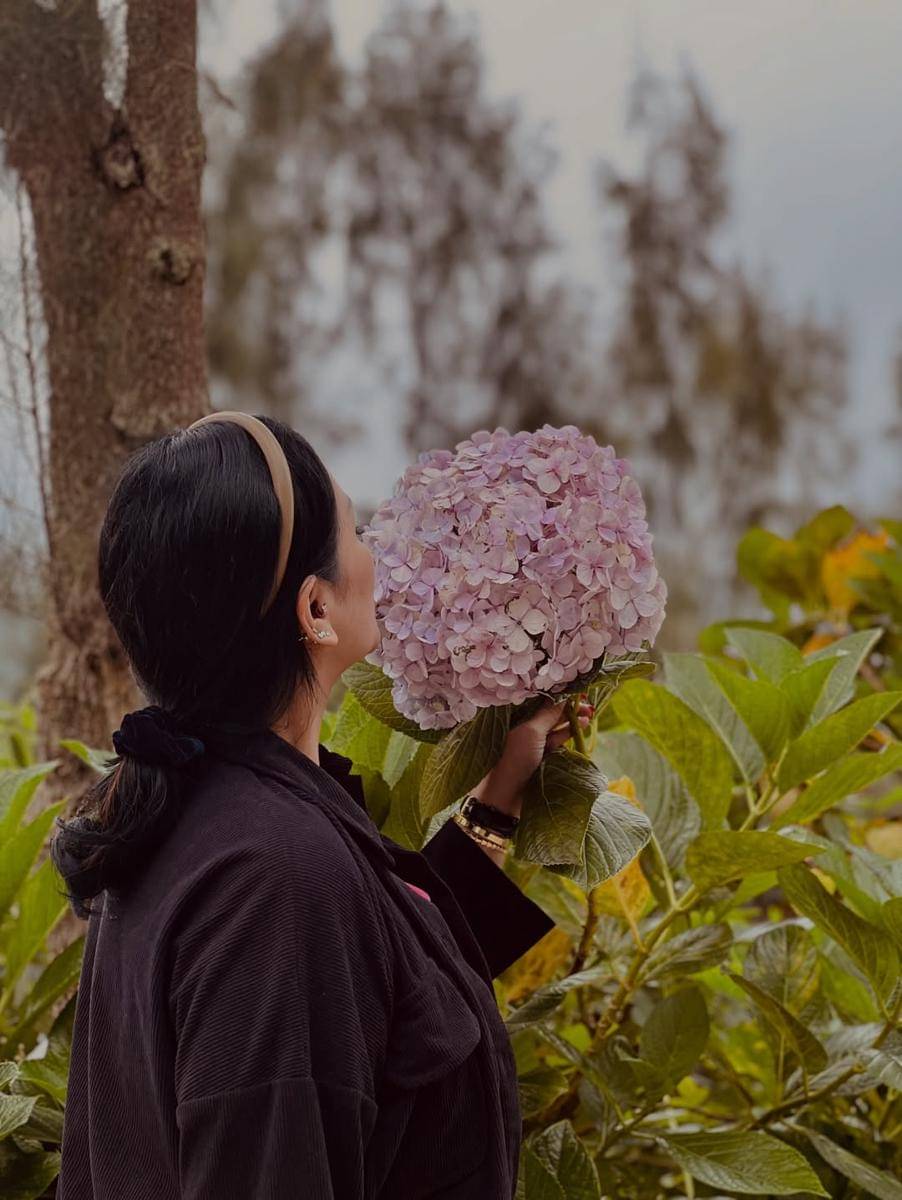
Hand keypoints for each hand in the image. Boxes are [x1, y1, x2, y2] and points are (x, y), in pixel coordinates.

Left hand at [471, 695, 594, 815]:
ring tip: (589, 715)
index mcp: (513, 716)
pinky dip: (568, 734)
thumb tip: (563, 696)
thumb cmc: (513, 759)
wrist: (505, 798)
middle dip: (568, 707)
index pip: (538, 699)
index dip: (558, 694)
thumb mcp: (531, 732)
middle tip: (588, 704)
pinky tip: (580, 728)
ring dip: (571, 720)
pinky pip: (556, 742)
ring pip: (554, 727)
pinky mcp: (540, 757)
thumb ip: (548, 714)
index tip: (576, 689)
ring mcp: (531, 743)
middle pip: (548, 712)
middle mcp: (522, 727)